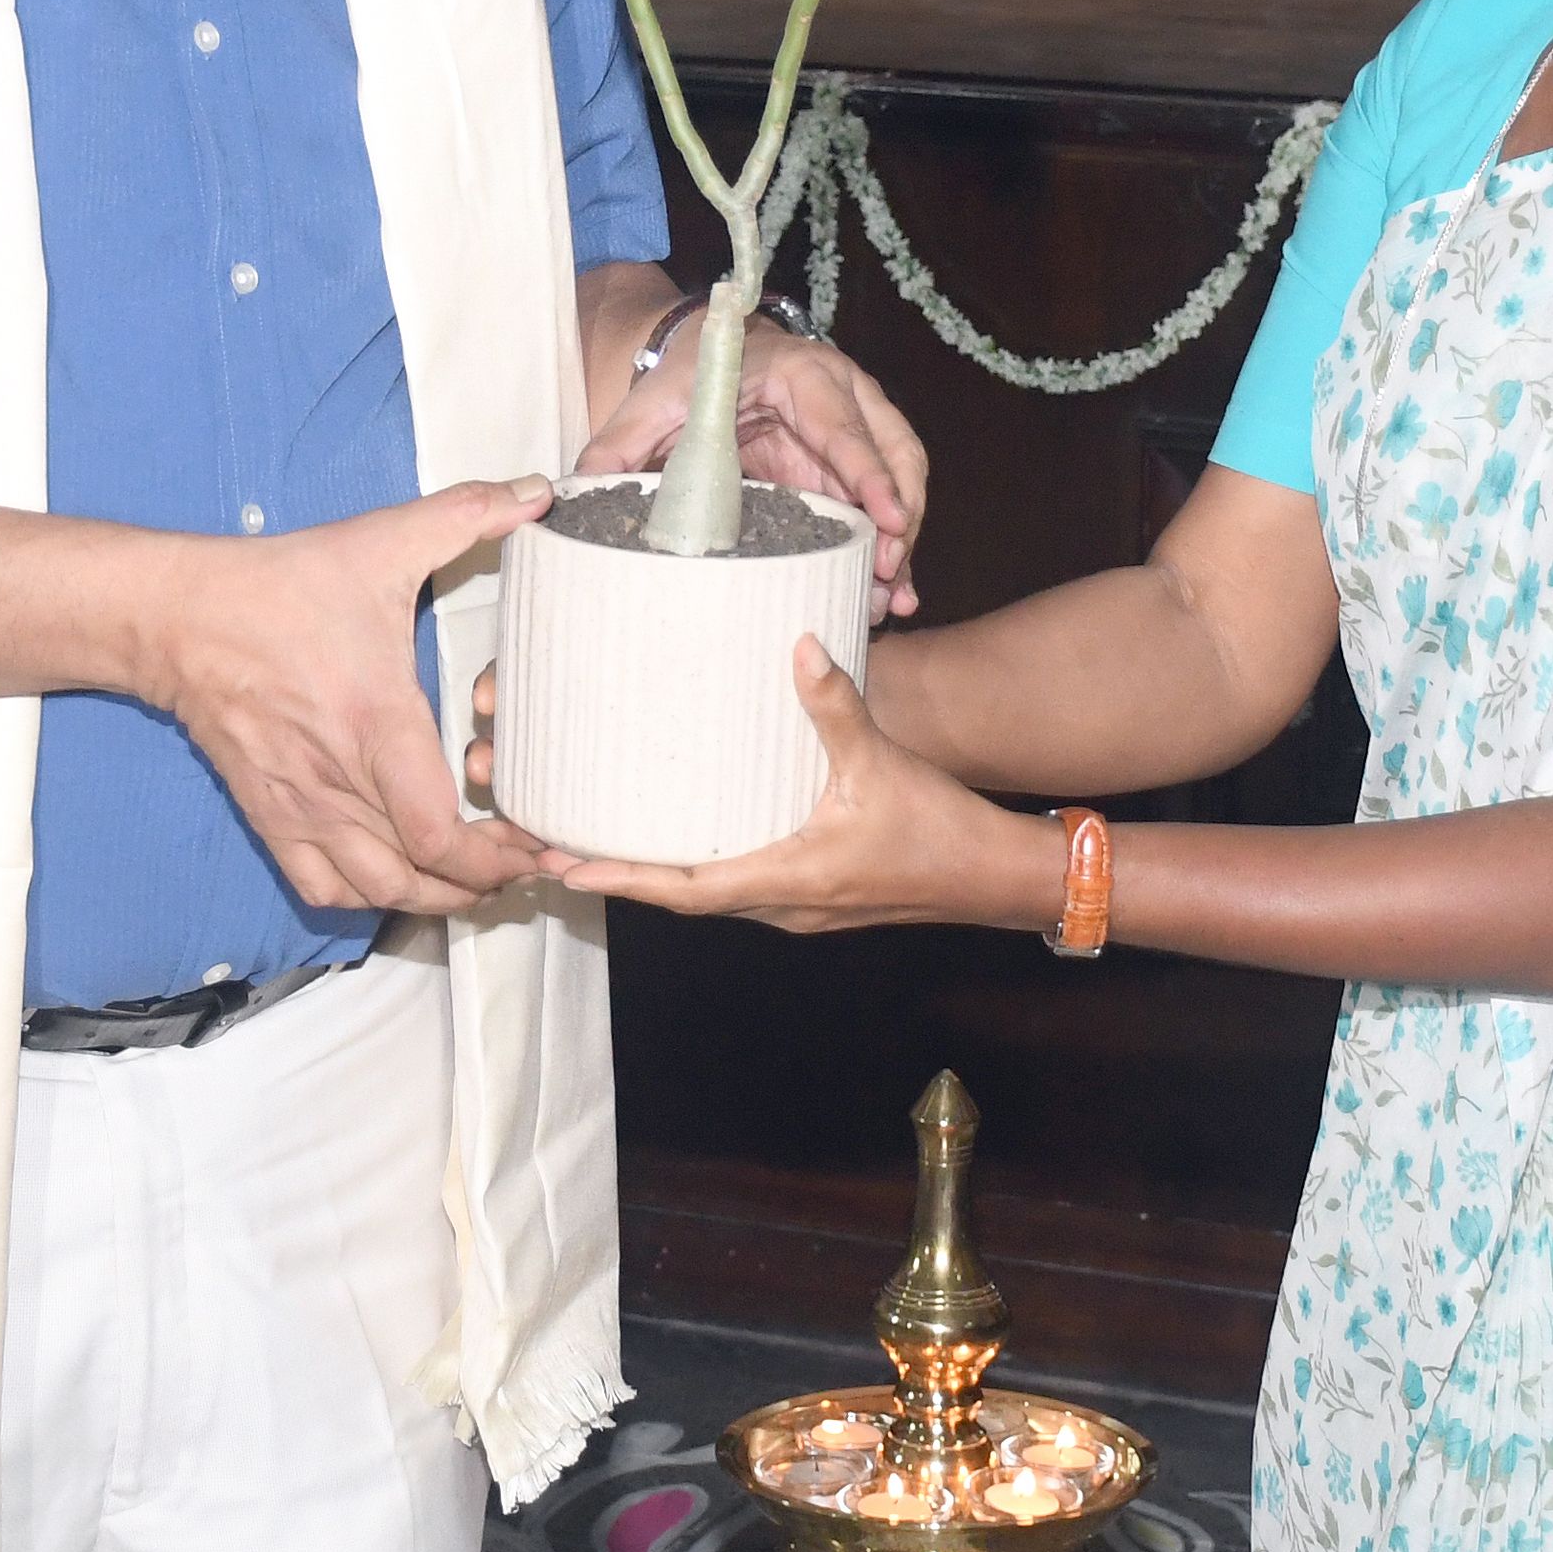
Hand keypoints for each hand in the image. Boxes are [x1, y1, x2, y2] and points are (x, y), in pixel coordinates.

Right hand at [136, 479, 555, 917]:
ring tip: (473, 875)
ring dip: (431, 895)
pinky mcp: (270, 817)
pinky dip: (367, 896)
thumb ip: (466, 514)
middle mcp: (338, 781)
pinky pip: (321, 889)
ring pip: (375, 893)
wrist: (180, 617)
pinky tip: (398, 872)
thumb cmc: (281, 586)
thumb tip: (538, 493)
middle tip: (521, 862)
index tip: (535, 843)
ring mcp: (300, 807)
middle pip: (418, 879)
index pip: (439, 834)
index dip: (497, 857)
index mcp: (375, 724)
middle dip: (482, 882)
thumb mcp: (380, 542)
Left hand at [529, 637, 1062, 930]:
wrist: (997, 878)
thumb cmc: (942, 831)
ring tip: (600, 839)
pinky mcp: (812, 894)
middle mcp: (781, 905)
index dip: (621, 880)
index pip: (685, 889)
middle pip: (682, 897)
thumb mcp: (881, 762)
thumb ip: (835, 704)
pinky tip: (684, 832)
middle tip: (555, 845)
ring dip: (654, 873)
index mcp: (788, 881)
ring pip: (708, 893)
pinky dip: (697, 865)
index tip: (563, 866)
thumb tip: (798, 644)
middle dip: (620, 875)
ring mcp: (796, 906)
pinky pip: (737, 884)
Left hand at [578, 322, 930, 616]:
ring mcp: (854, 426)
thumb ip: (617, 446)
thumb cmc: (684, 377)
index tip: (886, 519)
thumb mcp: (650, 407)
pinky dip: (890, 542)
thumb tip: (577, 492)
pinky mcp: (849, 461)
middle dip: (898, 514)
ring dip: (902, 536)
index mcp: (800, 373)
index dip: (869, 475)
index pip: (844, 427)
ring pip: (901, 478)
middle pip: (894, 453)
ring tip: (890, 595)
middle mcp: (843, 393)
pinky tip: (890, 590)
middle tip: (885, 571)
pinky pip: (884, 499)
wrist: (703, 355)